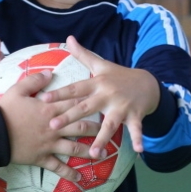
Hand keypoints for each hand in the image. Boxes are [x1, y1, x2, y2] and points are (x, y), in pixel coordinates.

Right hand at [0, 71, 96, 181]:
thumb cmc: (4, 111)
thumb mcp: (17, 90)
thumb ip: (35, 80)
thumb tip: (50, 73)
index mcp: (48, 109)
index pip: (73, 104)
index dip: (88, 102)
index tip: (101, 101)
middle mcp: (53, 127)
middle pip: (80, 127)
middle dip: (96, 127)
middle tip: (109, 127)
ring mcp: (49, 144)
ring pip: (74, 147)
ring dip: (89, 150)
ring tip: (102, 154)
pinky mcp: (41, 157)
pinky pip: (58, 167)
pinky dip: (69, 173)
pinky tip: (79, 178)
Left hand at [40, 35, 160, 157]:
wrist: (148, 82)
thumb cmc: (119, 75)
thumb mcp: (101, 64)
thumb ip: (83, 54)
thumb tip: (68, 38)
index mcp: (97, 83)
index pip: (75, 89)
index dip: (58, 94)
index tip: (42, 100)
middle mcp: (108, 94)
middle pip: (86, 107)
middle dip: (69, 116)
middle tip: (52, 126)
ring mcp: (122, 106)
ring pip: (110, 124)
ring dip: (102, 138)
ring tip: (93, 153)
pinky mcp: (135, 114)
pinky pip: (136, 129)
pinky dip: (138, 139)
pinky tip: (139, 150)